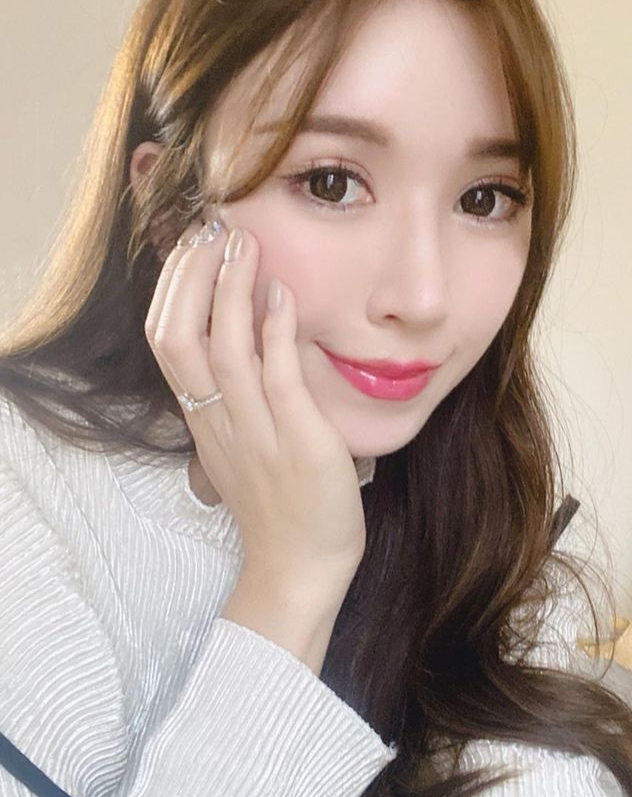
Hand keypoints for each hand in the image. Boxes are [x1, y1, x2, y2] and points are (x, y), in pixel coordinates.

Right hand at [144, 219, 366, 607]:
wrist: (300, 567)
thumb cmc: (280, 502)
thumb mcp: (244, 444)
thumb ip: (240, 395)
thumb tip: (251, 333)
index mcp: (204, 419)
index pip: (166, 342)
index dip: (173, 290)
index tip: (191, 246)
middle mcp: (219, 421)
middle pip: (178, 338)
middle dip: (189, 278)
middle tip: (210, 230)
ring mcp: (255, 432)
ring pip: (223, 350)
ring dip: (229, 291)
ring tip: (241, 244)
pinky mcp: (298, 442)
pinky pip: (278, 378)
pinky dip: (276, 332)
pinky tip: (282, 295)